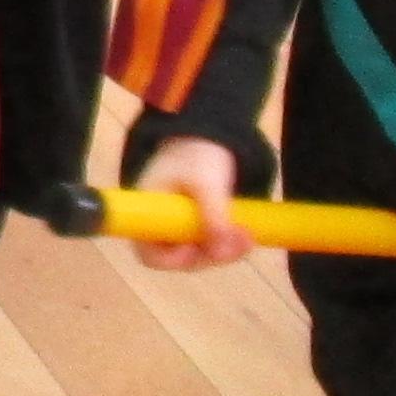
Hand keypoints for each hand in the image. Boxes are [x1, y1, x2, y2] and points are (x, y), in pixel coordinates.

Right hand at [127, 136, 252, 270]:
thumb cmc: (195, 154)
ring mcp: (178, 229)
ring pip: (199, 255)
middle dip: (211, 255)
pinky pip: (210, 246)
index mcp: (146, 213)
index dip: (171, 259)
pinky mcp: (196, 228)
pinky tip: (247, 236)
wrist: (208, 136)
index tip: (195, 249)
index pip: (149, 253)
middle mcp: (158, 227)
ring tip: (248, 237)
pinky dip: (228, 244)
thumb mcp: (206, 183)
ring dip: (224, 251)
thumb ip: (213, 216)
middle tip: (240, 242)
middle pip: (179, 259)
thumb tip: (221, 252)